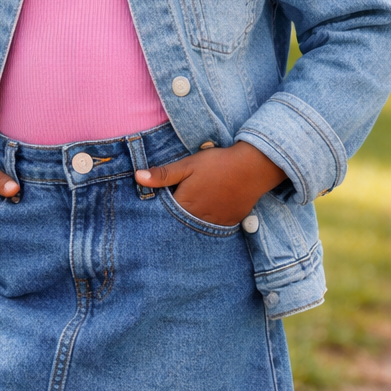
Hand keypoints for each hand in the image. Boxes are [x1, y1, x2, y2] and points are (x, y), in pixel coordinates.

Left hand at [135, 141, 286, 225]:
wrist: (252, 168)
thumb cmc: (217, 164)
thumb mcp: (187, 165)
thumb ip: (163, 175)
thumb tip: (138, 177)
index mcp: (185, 206)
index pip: (165, 214)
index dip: (161, 207)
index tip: (161, 201)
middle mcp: (198, 219)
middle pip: (180, 222)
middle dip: (176, 216)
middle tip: (179, 205)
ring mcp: (215, 223)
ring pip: (197, 225)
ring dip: (193, 219)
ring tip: (196, 205)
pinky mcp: (229, 222)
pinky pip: (214, 226)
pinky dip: (209, 220)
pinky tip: (210, 208)